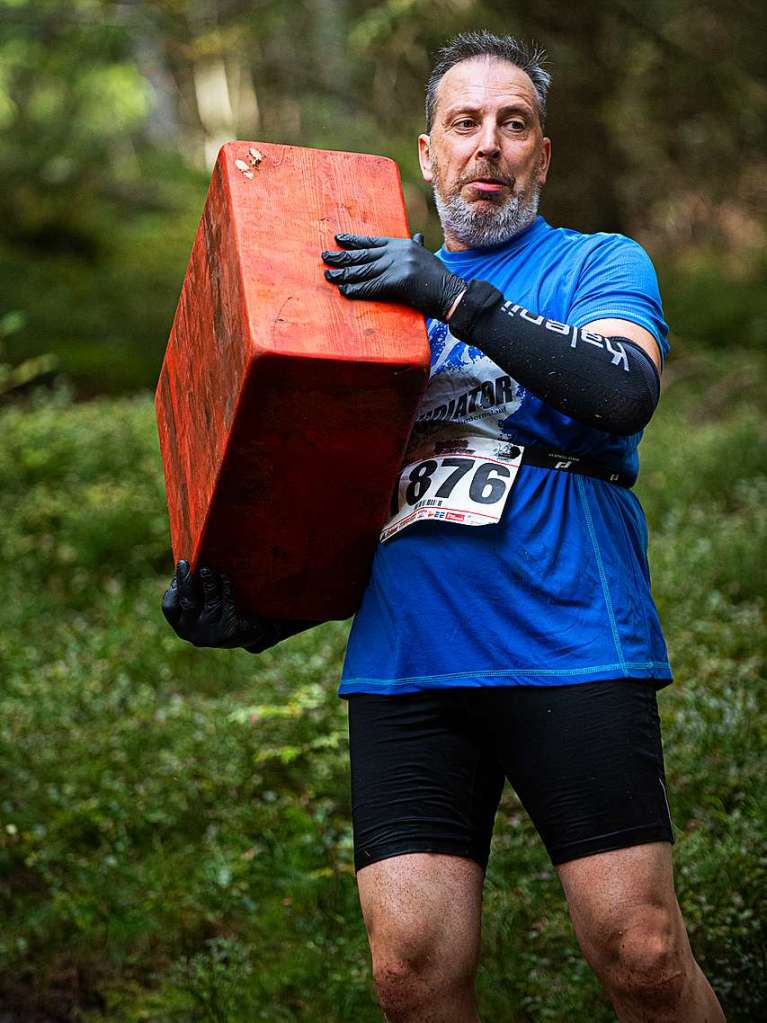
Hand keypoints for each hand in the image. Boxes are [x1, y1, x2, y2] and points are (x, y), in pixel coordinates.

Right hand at [161, 560, 276, 650]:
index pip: (170, 607)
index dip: (173, 586)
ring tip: (207, 570)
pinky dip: (225, 589)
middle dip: (186, 580)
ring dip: (208, 583)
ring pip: (210, 603)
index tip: (180, 567)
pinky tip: (225, 578)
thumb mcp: (202, 607)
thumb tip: (184, 565)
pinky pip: (228, 605)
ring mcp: (212, 635)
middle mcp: (194, 634)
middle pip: (187, 602)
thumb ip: (192, 592)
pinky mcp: (230, 632)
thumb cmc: (220, 613)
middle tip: (185, 563)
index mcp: (182, 627)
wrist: (249, 634)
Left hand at [322, 233, 466, 320]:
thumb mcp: (426, 257)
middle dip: (343, 256)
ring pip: (364, 270)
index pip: (372, 241)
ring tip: (329, 275)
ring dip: (344, 273)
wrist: (451, 292)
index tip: (338, 239)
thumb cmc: (439, 279)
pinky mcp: (397, 281)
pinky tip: (344, 290)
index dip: (353, 241)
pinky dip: (356, 289)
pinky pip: (371, 286)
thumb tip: (416, 236)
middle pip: (364, 254)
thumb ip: (417, 247)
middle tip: (325, 257)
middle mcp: (398, 252)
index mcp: (403, 245)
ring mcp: (397, 266)